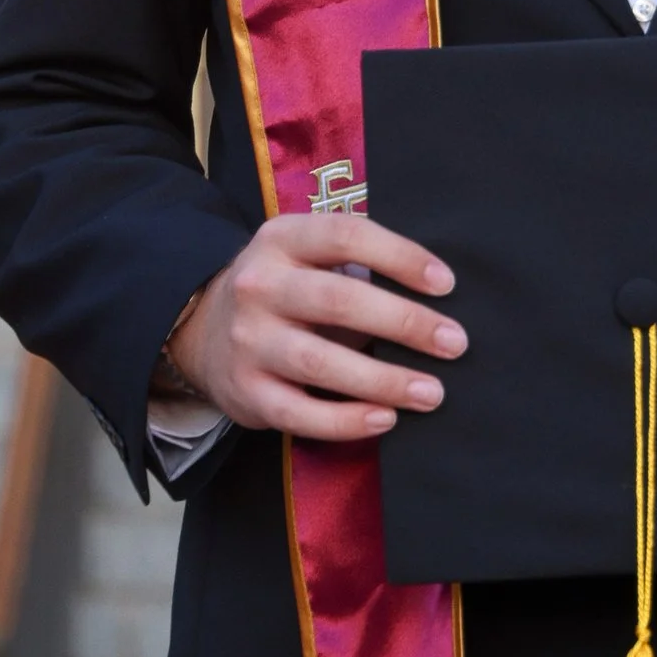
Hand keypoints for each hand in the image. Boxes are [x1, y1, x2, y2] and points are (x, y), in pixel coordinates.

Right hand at [166, 214, 465, 442]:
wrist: (202, 330)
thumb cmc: (285, 290)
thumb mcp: (307, 255)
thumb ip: (357, 264)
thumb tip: (441, 296)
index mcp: (283, 239)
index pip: (347, 236)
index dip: (401, 257)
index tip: (447, 284)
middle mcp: (260, 285)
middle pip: (338, 301)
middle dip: (404, 322)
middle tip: (455, 343)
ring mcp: (248, 340)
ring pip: (319, 361)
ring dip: (383, 379)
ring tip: (432, 392)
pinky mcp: (245, 392)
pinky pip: (299, 413)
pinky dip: (346, 421)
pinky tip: (385, 419)